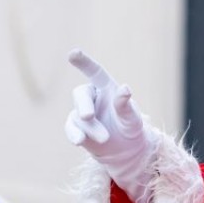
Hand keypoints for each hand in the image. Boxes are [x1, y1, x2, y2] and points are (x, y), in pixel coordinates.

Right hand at [65, 49, 155, 192]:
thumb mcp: (132, 117)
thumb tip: (124, 88)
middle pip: (81, 94)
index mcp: (106, 87)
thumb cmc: (129, 126)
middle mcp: (91, 97)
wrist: (124, 149)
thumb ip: (125, 105)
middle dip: (84, 106)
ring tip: (105, 138)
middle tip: (88, 116)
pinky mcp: (76, 128)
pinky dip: (74, 134)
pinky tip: (79, 140)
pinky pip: (71, 128)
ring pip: (78, 116)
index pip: (94, 71)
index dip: (84, 62)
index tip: (73, 53)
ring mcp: (81, 112)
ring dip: (90, 128)